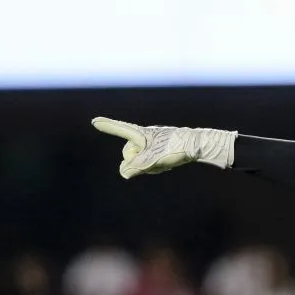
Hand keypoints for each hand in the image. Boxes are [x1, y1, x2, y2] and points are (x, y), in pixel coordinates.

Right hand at [92, 116, 236, 178]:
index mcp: (142, 134)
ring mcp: (153, 143)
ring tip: (165, 162)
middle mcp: (145, 136)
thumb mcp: (155, 160)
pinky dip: (156, 166)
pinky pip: (151, 162)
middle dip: (137, 162)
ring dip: (149, 166)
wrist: (200, 146)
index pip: (121, 129)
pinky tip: (167, 165)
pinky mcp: (161, 149)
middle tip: (155, 162)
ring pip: (141, 160)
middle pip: (130, 153)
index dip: (108, 126)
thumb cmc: (177, 149)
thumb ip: (137, 167)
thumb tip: (124, 172)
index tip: (94, 121)